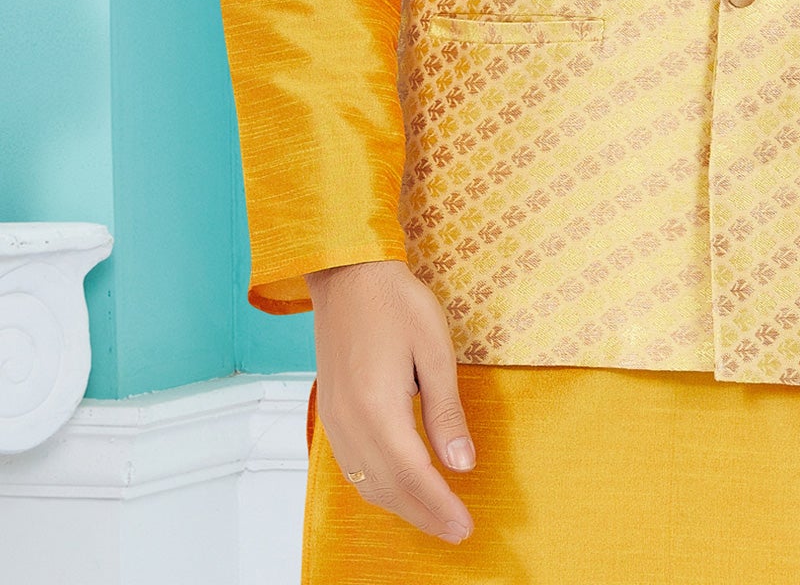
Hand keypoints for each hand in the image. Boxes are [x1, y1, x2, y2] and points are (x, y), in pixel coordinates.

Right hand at [306, 259, 475, 543]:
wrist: (347, 273)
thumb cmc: (395, 302)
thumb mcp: (434, 349)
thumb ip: (446, 411)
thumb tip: (462, 464)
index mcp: (377, 409)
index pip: (413, 475)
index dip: (440, 505)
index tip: (466, 526)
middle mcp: (349, 423)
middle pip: (388, 489)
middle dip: (424, 515)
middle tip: (457, 531)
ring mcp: (334, 420)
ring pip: (366, 483)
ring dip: (401, 506)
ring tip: (434, 516)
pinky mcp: (330, 413)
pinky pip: (352, 467)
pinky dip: (378, 486)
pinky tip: (399, 487)